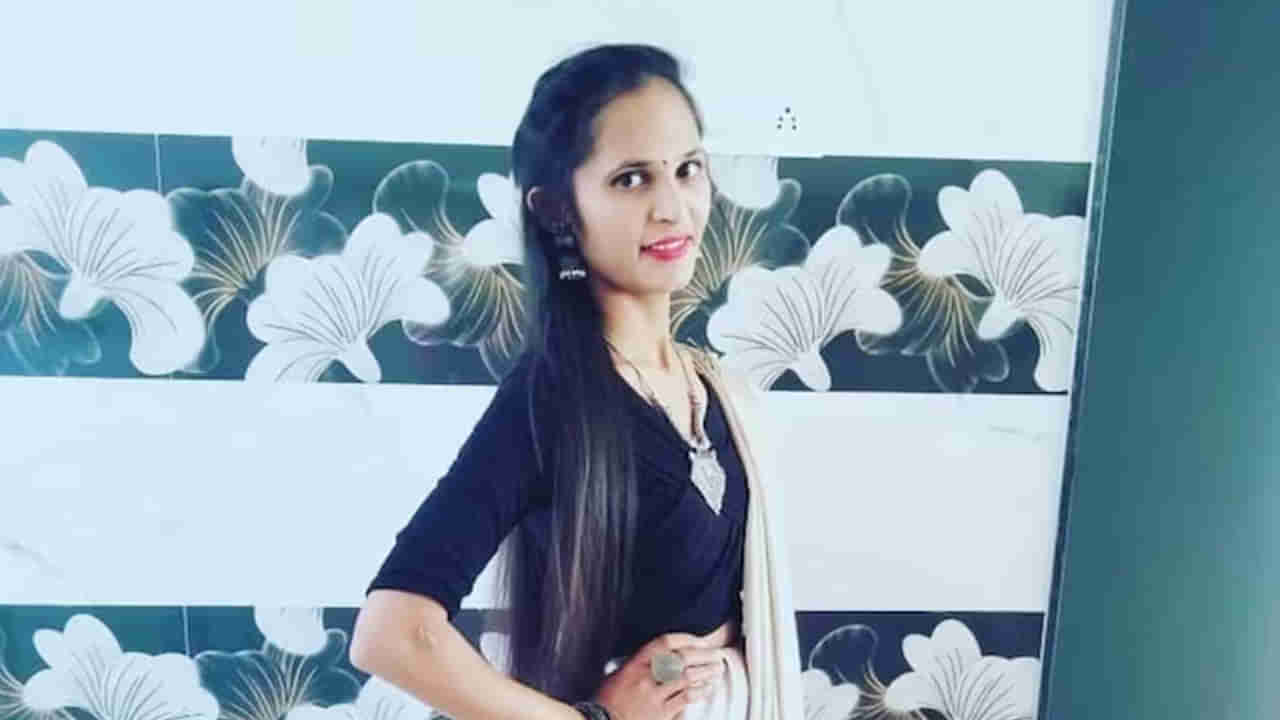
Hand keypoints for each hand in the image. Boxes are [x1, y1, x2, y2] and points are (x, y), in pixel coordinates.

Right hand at [592, 626, 730, 719]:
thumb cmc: (607, 701)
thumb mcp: (618, 675)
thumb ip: (638, 665)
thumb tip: (660, 658)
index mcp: (634, 664)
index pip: (664, 643)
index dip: (686, 639)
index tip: (700, 640)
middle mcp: (645, 677)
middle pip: (681, 659)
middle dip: (703, 655)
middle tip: (716, 654)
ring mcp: (654, 696)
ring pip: (686, 679)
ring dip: (706, 673)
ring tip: (717, 670)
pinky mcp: (661, 714)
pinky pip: (685, 699)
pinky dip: (699, 692)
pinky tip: (707, 689)